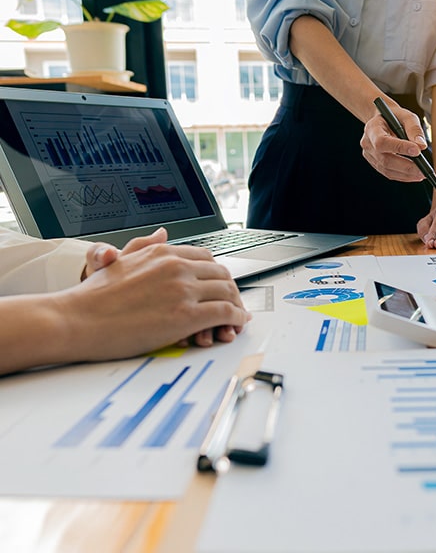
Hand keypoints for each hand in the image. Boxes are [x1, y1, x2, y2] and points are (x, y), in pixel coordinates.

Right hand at [61, 241, 250, 361]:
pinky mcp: (187, 315)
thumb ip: (144, 246)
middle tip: (233, 303)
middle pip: (221, 274)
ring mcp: (183, 290)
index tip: (219, 285)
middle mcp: (177, 266)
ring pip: (228, 293)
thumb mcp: (119, 260)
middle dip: (231, 290)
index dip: (217, 274)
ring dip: (237, 306)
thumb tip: (163, 233)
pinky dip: (236, 319)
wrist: (76, 320)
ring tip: (236, 317)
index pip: (206, 258)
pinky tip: (234, 325)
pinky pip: (225, 313)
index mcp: (163, 252)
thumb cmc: (93, 298)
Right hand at [360, 104, 426, 181]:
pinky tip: (415, 175)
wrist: (383, 120)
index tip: (417, 151)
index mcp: (372, 128)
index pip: (382, 141)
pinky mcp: (375, 164)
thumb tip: (422, 146)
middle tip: (423, 170)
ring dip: (406, 174)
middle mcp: (367, 144)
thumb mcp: (406, 116)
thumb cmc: (395, 117)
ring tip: (422, 174)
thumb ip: (414, 129)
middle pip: (385, 160)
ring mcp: (370, 156)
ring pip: (387, 170)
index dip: (399, 148)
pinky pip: (389, 173)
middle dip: (406, 166)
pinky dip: (403, 176)